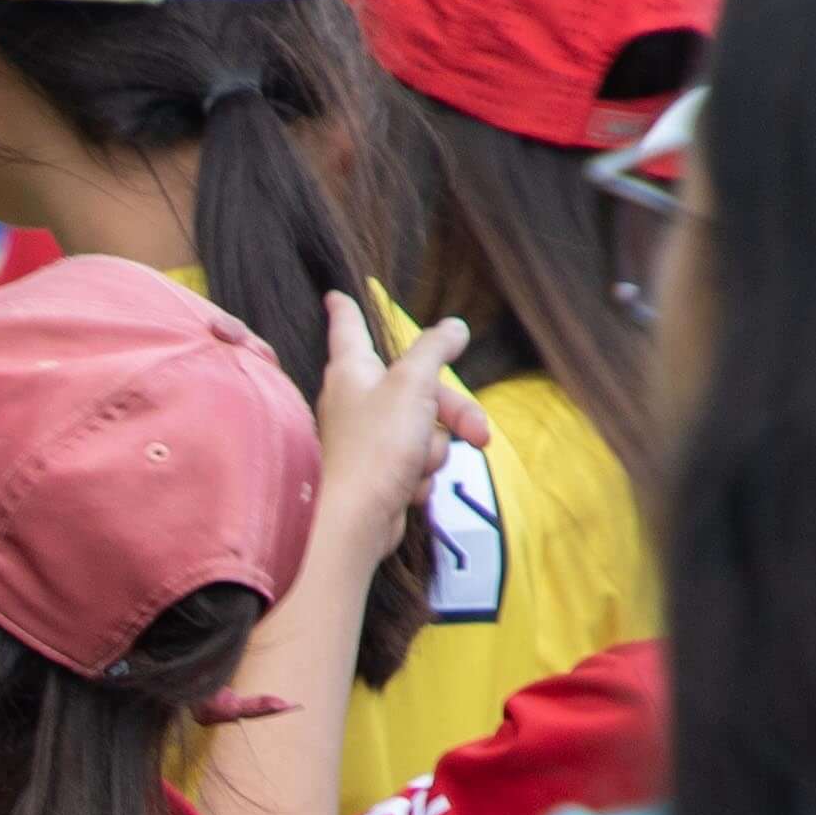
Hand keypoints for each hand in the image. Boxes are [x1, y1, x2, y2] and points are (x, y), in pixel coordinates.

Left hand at [312, 302, 476, 588]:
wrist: (355, 521)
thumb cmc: (376, 445)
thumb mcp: (412, 384)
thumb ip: (435, 350)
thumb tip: (454, 325)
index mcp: (352, 370)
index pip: (350, 328)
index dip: (348, 309)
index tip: (336, 293)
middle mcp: (354, 401)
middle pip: (416, 387)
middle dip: (453, 410)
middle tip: (478, 431)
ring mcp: (366, 440)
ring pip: (423, 430)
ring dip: (434, 449)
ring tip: (420, 466)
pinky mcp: (377, 475)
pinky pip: (414, 464)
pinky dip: (419, 476)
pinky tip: (408, 489)